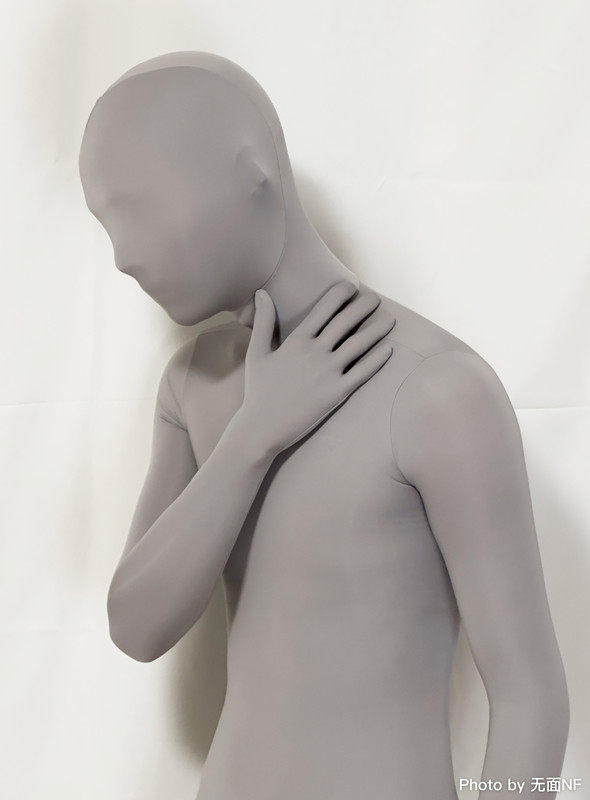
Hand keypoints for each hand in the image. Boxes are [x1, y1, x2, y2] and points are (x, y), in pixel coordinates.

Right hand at [238, 281, 394, 455]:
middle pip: (345, 322)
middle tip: (376, 299)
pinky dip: (377, 360)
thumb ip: (263, 321)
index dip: (340, 294)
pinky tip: (389, 349)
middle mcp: (315, 352)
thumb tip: (261, 293)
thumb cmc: (259, 391)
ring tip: (390, 319)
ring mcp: (328, 373)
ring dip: (376, 330)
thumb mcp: (257, 353)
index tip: (352, 286)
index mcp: (296, 341)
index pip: (323, 309)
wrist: (262, 428)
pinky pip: (363, 372)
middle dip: (363, 307)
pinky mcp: (337, 393)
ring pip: (358, 344)